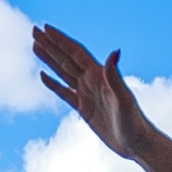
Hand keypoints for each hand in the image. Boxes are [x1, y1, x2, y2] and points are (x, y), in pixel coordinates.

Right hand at [33, 26, 171, 171]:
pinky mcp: (85, 109)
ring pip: (63, 72)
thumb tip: (115, 51)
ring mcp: (88, 94)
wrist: (137, 143)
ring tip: (35, 46)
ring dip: (49, 59)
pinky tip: (43, 75)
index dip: (60, 40)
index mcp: (100, 76)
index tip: (45, 28)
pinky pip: (65, 93)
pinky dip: (53, 84)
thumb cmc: (134, 122)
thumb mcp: (124, 99)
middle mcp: (92, 81)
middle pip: (66, 58)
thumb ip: (115, 76)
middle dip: (50, 44)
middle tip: (34, 31)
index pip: (75, 53)